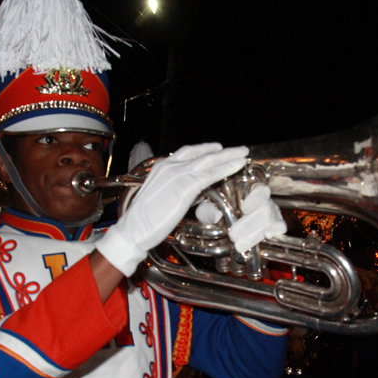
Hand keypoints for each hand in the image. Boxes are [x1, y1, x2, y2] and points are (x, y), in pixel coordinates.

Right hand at [95, 143, 247, 276]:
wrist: (133, 229)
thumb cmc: (144, 220)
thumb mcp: (161, 198)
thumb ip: (179, 191)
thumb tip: (196, 194)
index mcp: (162, 167)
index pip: (187, 153)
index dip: (205, 150)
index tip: (218, 149)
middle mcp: (170, 166)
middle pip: (201, 153)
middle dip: (222, 151)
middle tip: (239, 149)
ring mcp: (177, 174)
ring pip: (209, 161)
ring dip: (229, 156)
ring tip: (244, 154)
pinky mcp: (185, 187)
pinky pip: (210, 174)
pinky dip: (226, 168)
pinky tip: (237, 166)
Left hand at [195, 183, 286, 252]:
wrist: (224, 222)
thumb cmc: (217, 209)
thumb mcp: (208, 207)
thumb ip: (207, 209)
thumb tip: (214, 216)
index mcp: (248, 188)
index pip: (259, 189)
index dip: (255, 199)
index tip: (244, 209)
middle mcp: (263, 199)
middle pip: (265, 209)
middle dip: (248, 225)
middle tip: (233, 236)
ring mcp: (271, 211)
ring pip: (270, 220)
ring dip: (254, 235)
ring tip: (239, 245)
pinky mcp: (275, 223)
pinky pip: (281, 225)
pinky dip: (275, 230)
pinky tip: (268, 235)